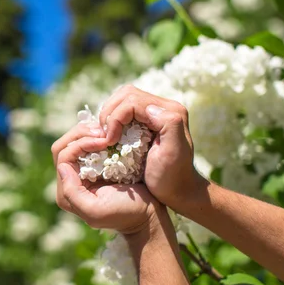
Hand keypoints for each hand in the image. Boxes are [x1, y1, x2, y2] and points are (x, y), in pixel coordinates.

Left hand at [51, 124, 159, 233]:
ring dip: (88, 132)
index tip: (103, 141)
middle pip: (64, 146)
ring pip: (74, 142)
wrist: (147, 213)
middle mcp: (71, 181)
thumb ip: (72, 192)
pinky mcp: (95, 165)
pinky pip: (87, 143)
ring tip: (105, 129)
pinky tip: (107, 132)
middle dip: (81, 134)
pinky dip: (95, 135)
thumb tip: (62, 167)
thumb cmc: (125, 212)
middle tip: (103, 131)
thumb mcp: (95, 210)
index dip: (80, 144)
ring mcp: (83, 171)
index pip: (63, 157)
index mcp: (67, 192)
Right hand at [97, 85, 204, 210]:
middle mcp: (164, 107)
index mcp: (171, 112)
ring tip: (107, 135)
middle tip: (105, 136)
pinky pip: (124, 108)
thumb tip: (149, 109)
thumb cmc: (171, 177)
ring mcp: (155, 111)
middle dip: (110, 113)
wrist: (178, 190)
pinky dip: (113, 118)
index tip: (110, 140)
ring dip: (110, 114)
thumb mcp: (173, 153)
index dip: (116, 118)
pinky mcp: (146, 118)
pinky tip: (111, 134)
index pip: (132, 101)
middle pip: (126, 94)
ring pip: (123, 98)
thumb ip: (169, 125)